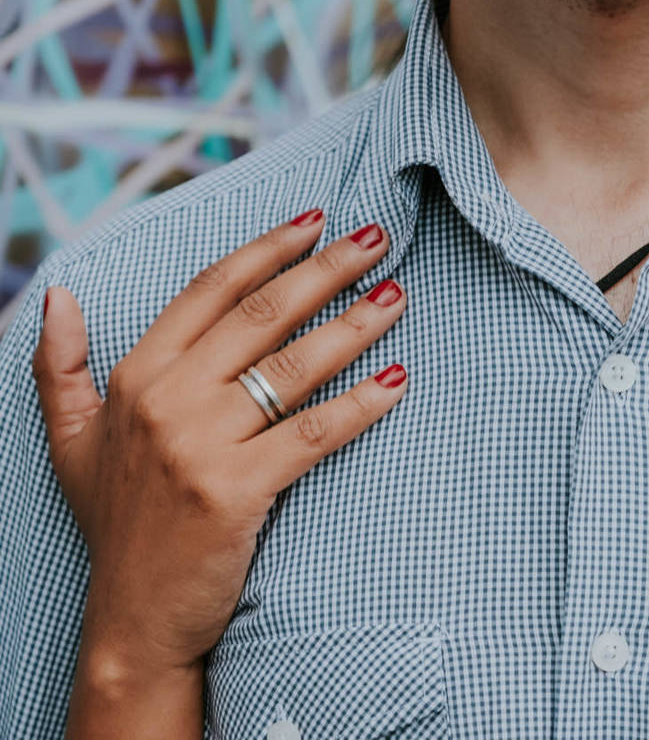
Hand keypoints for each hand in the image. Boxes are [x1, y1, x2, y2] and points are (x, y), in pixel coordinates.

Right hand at [33, 211, 409, 728]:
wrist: (133, 618)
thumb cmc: (118, 525)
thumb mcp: (71, 441)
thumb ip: (60, 366)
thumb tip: (58, 293)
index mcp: (134, 378)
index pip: (209, 291)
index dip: (265, 250)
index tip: (314, 221)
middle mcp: (165, 401)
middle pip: (261, 316)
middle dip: (325, 270)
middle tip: (375, 238)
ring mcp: (199, 445)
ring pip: (292, 367)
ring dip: (354, 325)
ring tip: (398, 295)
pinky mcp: (237, 491)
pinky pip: (313, 433)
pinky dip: (361, 404)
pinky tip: (398, 380)